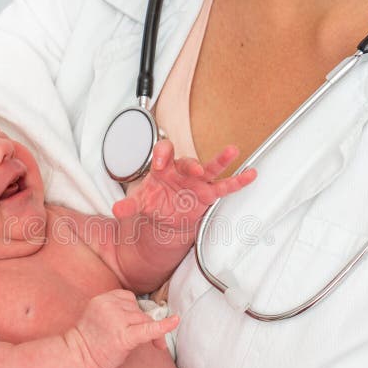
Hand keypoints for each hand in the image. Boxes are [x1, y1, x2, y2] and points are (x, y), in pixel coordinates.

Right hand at [68, 289, 178, 367]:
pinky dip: (163, 327)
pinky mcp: (123, 336)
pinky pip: (147, 328)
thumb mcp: (100, 317)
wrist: (77, 359)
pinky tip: (174, 322)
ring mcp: (115, 319)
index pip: (128, 298)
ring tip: (153, 346)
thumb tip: (147, 315)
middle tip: (149, 340)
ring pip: (143, 319)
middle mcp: (108, 305)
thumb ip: (118, 311)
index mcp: (102, 299)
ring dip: (151, 332)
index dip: (136, 311)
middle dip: (144, 323)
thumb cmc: (91, 342)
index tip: (139, 324)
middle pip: (137, 309)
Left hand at [112, 140, 255, 229]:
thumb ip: (129, 206)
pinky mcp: (209, 194)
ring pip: (211, 168)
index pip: (163, 153)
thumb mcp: (140, 203)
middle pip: (188, 161)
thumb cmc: (155, 201)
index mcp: (164, 167)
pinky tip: (251, 174)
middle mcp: (182, 171)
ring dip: (220, 161)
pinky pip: (226, 186)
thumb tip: (116, 211)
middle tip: (194, 169)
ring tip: (232, 151)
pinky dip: (238, 181)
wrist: (165, 216)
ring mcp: (198, 182)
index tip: (158, 164)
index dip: (161, 155)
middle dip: (191, 164)